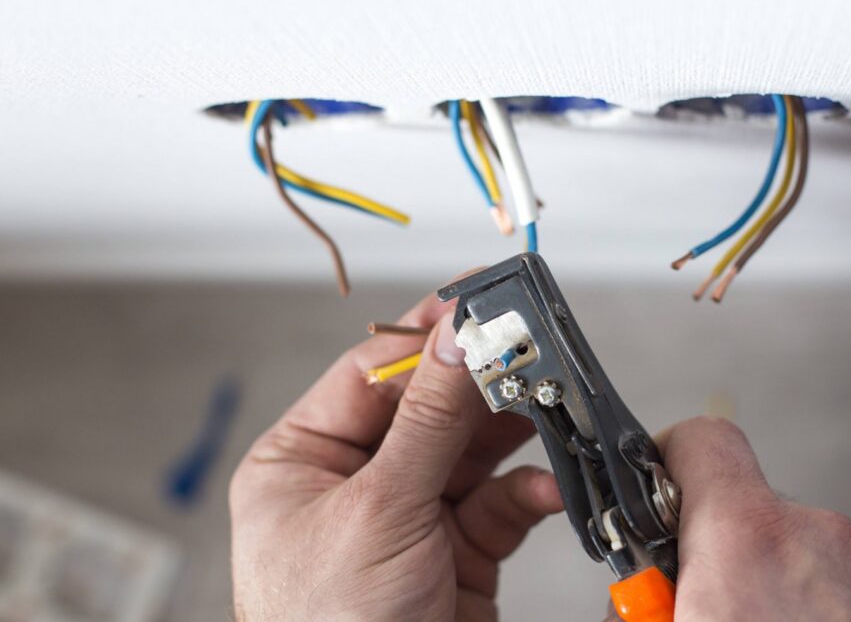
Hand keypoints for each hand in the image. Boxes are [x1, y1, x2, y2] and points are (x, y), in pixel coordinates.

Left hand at [229, 291, 563, 620]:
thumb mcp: (378, 510)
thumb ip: (429, 420)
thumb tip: (458, 335)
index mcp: (303, 462)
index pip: (371, 376)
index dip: (426, 336)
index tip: (475, 297)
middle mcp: (355, 484)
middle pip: (429, 408)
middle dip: (479, 383)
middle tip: (527, 348)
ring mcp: (409, 518)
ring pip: (472, 451)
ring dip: (513, 432)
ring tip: (547, 404)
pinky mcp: (457, 553)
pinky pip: (500, 504)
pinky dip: (528, 493)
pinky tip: (546, 487)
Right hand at [644, 417, 850, 620]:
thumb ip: (639, 596)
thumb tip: (619, 600)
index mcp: (747, 540)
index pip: (702, 440)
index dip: (667, 458)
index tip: (651, 493)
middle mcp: (816, 540)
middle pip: (742, 507)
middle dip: (710, 550)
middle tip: (691, 603)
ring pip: (790, 549)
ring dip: (760, 582)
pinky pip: (831, 583)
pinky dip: (804, 606)